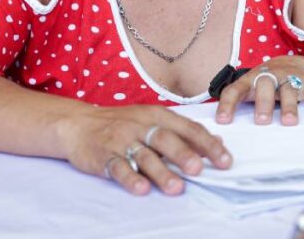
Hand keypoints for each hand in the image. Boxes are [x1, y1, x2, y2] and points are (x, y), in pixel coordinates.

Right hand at [59, 104, 231, 195]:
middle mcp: (141, 126)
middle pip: (166, 139)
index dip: (207, 144)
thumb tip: (218, 142)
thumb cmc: (123, 124)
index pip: (188, 128)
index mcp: (158, 115)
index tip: (225, 160)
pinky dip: (130, 178)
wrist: (78, 124)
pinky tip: (141, 189)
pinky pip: (118, 167)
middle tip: (200, 170)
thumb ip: (184, 132)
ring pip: (144, 155)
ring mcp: (121, 140)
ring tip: (176, 188)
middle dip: (184, 154)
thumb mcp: (154, 121)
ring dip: (161, 172)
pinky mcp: (103, 156)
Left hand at [215, 56, 303, 125]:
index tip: (223, 121)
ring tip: (289, 123)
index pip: (235, 90)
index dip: (228, 104)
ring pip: (289, 91)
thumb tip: (212, 130)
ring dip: (289, 107)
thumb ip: (235, 104)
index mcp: (250, 80)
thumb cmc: (264, 84)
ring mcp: (291, 80)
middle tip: (262, 122)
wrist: (293, 63)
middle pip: (265, 87)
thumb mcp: (248, 89)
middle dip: (263, 104)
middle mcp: (270, 77)